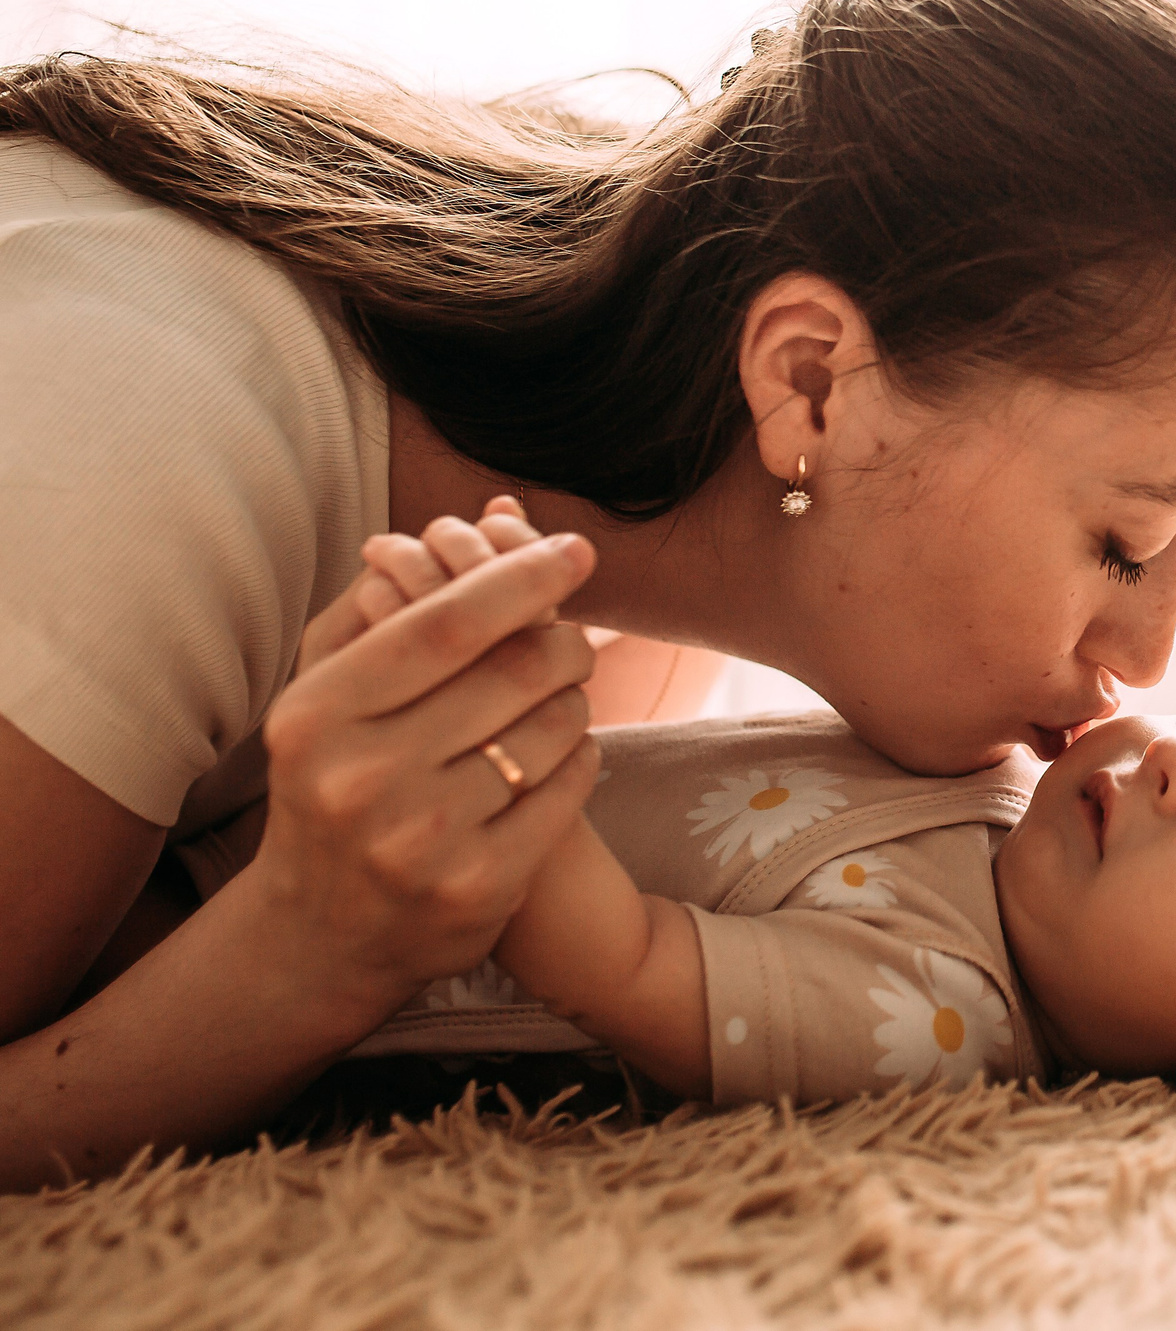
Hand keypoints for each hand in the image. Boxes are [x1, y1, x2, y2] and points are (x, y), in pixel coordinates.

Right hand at [245, 500, 602, 1010]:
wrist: (321, 934)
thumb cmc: (331, 782)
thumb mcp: (325, 696)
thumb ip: (383, 605)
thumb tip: (466, 521)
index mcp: (317, 715)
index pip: (446, 623)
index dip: (522, 577)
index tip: (576, 549)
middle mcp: (363, 778)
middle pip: (516, 670)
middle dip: (563, 640)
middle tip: (573, 636)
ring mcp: (423, 840)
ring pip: (554, 726)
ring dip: (572, 699)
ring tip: (555, 700)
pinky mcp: (480, 887)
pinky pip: (570, 786)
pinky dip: (578, 755)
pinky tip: (557, 754)